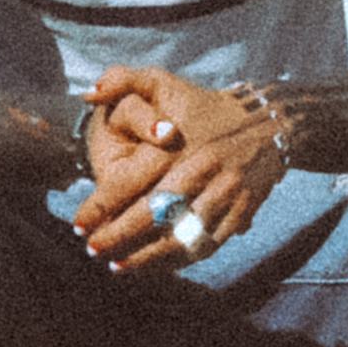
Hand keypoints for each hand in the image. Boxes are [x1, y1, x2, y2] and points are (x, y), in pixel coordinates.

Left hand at [73, 66, 287, 272]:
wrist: (268, 121)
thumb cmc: (203, 106)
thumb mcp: (164, 82)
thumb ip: (123, 80)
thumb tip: (88, 93)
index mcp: (178, 144)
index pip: (132, 182)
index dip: (102, 206)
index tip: (79, 224)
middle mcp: (202, 170)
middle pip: (154, 215)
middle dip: (119, 238)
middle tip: (92, 249)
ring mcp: (225, 193)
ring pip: (180, 236)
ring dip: (147, 258)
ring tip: (118, 266)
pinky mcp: (242, 211)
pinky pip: (207, 245)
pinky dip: (179, 260)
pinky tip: (156, 266)